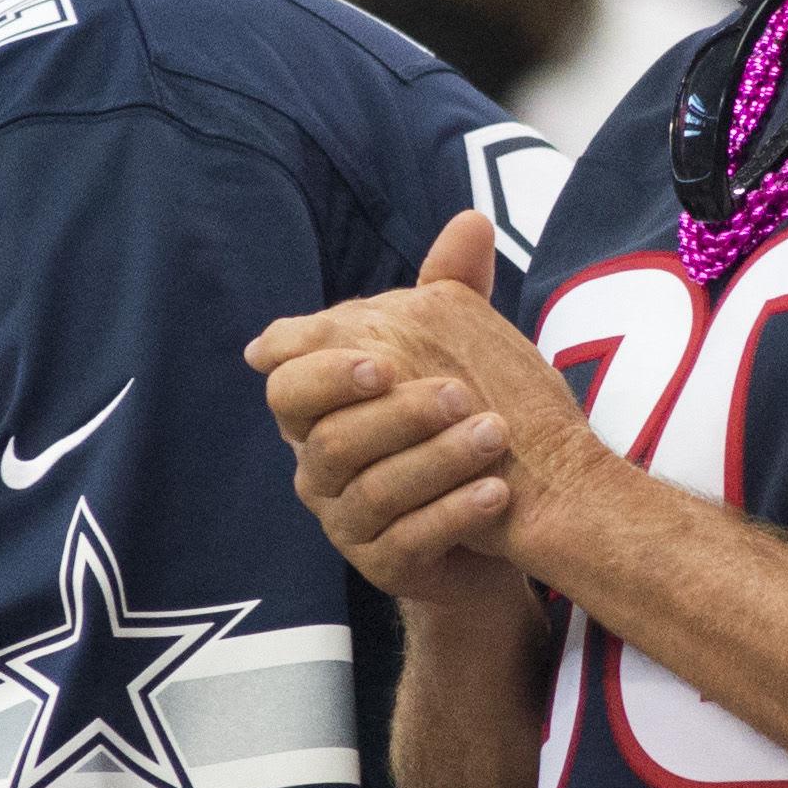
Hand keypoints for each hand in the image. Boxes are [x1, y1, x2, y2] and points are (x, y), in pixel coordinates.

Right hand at [245, 213, 601, 596]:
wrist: (493, 521)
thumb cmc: (454, 428)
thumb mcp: (452, 354)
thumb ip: (452, 294)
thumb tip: (472, 219)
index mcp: (322, 409)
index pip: (289, 383)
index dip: (324, 370)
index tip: (382, 358)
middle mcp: (319, 467)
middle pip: (331, 439)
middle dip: (392, 414)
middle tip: (456, 392)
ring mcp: (347, 522)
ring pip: (374, 491)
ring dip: (435, 460)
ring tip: (495, 435)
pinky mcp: (383, 568)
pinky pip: (409, 542)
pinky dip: (453, 514)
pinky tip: (498, 491)